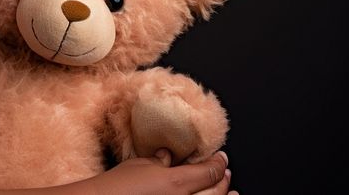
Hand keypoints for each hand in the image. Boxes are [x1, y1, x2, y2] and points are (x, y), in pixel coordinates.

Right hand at [79, 150, 234, 194]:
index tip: (221, 158)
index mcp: (177, 184)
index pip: (209, 172)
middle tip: (225, 171)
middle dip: (223, 179)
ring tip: (231, 192)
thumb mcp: (139, 166)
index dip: (218, 163)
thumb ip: (159, 161)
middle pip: (216, 191)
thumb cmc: (117, 187)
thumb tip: (167, 157)